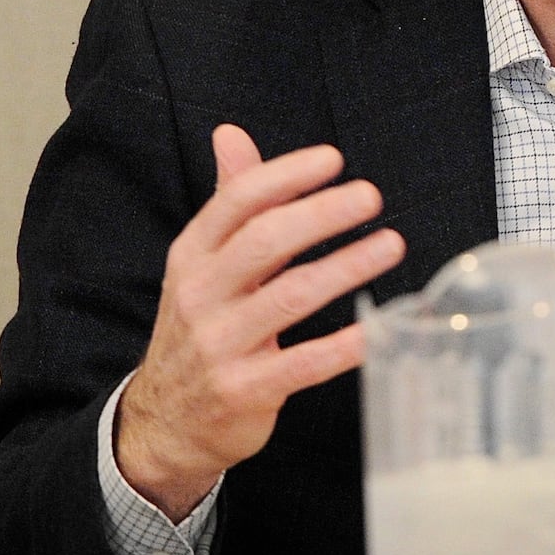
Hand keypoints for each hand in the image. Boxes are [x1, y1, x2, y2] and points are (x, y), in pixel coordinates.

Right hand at [116, 124, 404, 519]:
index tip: (333, 159)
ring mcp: (220, 345)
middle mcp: (200, 295)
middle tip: (370, 196)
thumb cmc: (199, 326)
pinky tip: (378, 325)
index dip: (286, 175)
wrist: (163, 421)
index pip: (237, 201)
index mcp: (192, 255)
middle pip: (264, 241)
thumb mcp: (201, 262)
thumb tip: (231, 133)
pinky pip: (304, 363)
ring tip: (390, 244)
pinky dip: (344, 344)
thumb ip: (228, 199)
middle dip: (321, 214)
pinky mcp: (245, 391)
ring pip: (291, 296)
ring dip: (346, 267)